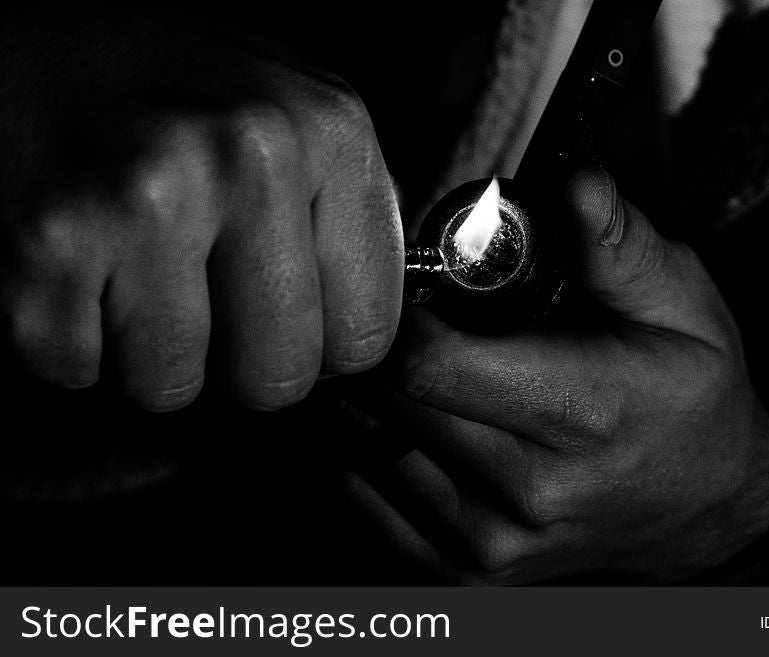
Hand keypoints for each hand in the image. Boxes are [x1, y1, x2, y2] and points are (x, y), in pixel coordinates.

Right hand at [0, 15, 402, 410]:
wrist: (19, 44)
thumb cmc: (164, 93)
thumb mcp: (288, 113)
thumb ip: (351, 215)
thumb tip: (402, 328)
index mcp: (329, 129)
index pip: (366, 332)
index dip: (320, 343)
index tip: (286, 313)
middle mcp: (248, 156)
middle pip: (278, 377)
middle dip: (235, 363)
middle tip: (199, 297)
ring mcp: (146, 199)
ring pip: (173, 387)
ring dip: (146, 350)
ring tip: (128, 268)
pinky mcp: (47, 242)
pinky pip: (77, 371)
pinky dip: (68, 339)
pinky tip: (73, 265)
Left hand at [341, 169, 768, 583]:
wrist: (706, 508)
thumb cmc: (692, 400)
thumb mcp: (684, 306)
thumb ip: (621, 247)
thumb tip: (576, 185)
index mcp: (582, 417)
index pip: (432, 363)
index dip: (401, 312)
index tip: (409, 286)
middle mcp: (526, 495)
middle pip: (390, 405)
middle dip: (384, 348)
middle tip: (411, 319)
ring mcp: (488, 546)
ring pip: (364, 452)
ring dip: (372, 400)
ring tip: (418, 370)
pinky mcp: (462, 574)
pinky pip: (365, 502)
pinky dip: (368, 453)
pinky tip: (408, 425)